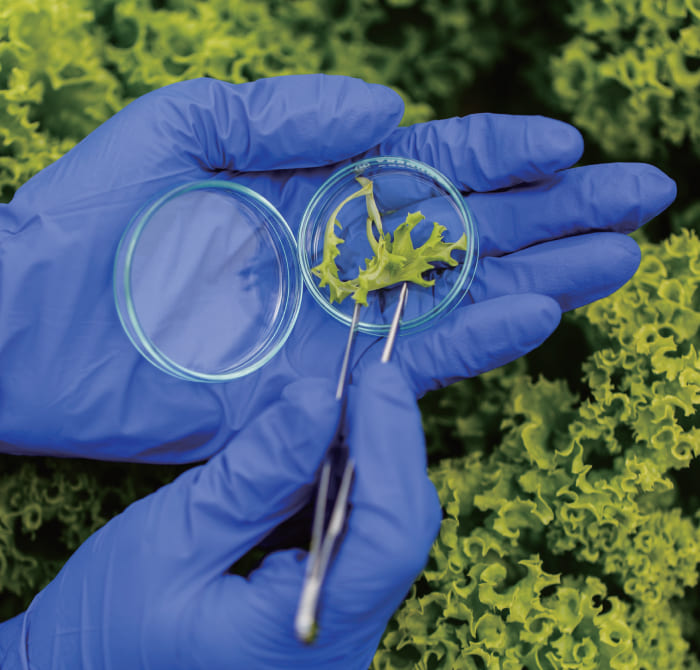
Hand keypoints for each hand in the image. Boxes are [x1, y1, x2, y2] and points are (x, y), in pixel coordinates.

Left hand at [0, 75, 675, 461]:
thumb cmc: (94, 221)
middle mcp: (342, 256)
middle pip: (468, 229)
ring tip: (617, 258)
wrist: (33, 327)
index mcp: (316, 186)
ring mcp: (339, 323)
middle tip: (642, 197)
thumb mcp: (183, 128)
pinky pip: (414, 361)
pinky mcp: (321, 384)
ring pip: (460, 296)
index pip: (428, 164)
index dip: (501, 150)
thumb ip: (285, 112)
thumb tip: (388, 109)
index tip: (568, 143)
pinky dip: (478, 338)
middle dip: (555, 212)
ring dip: (542, 275)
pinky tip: (540, 313)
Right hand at [0, 362, 441, 669]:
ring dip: (366, 461)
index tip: (375, 380)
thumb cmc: (107, 627)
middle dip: (385, 446)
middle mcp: (337, 643)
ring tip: (340, 408)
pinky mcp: (324, 613)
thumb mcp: (174, 541)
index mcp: (300, 639)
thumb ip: (256, 475)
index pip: (388, 536)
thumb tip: (318, 401)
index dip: (391, 446)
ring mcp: (335, 632)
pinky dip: (343, 486)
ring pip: (383, 530)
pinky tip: (316, 454)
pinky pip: (355, 540)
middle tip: (363, 382)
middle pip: (398, 531)